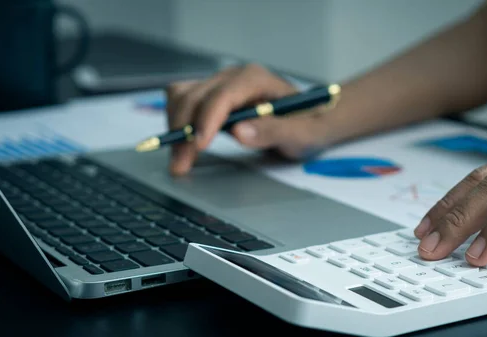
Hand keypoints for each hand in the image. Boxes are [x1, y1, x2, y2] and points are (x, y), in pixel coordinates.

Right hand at [166, 64, 330, 175]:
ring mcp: (220, 85)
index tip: (199, 145)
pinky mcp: (211, 96)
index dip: (206, 119)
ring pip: (181, 96)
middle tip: (181, 166)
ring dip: (175, 127)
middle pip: (194, 96)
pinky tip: (183, 145)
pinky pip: (182, 101)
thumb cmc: (309, 125)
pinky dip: (176, 122)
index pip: (222, 95)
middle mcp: (233, 77)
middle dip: (184, 131)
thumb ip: (274, 131)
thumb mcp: (301, 133)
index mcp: (256, 79)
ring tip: (180, 160)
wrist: (311, 119)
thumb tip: (239, 131)